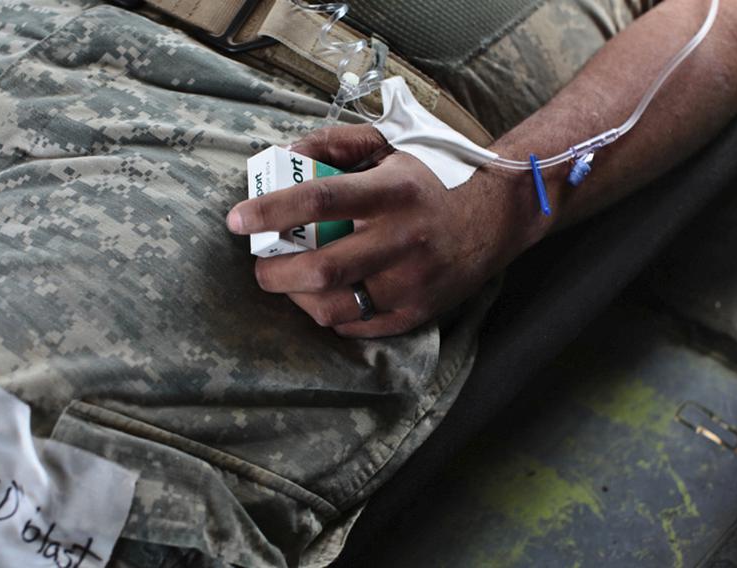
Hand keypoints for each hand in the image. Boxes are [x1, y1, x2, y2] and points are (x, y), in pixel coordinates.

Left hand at [227, 124, 547, 337]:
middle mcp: (404, 239)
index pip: (320, 200)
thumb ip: (335, 145)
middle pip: (321, 269)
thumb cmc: (435, 175)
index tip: (236, 219)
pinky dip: (331, 316)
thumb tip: (284, 156)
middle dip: (274, 273)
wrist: (500, 213)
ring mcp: (413, 282)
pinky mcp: (419, 311)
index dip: (270, 211)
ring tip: (291, 284)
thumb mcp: (390, 144)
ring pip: (335, 308)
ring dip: (298, 300)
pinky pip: (359, 327)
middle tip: (261, 265)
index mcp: (393, 191)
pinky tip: (326, 298)